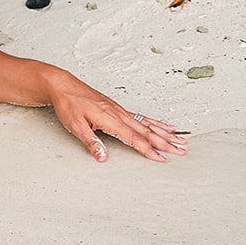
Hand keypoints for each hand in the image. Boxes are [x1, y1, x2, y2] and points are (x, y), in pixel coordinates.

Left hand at [46, 71, 186, 162]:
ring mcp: (120, 110)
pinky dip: (156, 122)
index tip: (162, 159)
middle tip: (182, 151)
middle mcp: (119, 113)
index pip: (134, 138)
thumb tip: (102, 157)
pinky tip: (166, 126)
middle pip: (147, 131)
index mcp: (110, 118)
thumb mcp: (75, 125)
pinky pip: (142, 117)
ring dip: (165, 133)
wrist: (63, 85)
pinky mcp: (118, 108)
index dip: (148, 150)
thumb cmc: (68, 104)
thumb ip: (90, 142)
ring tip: (182, 140)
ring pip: (148, 123)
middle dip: (166, 142)